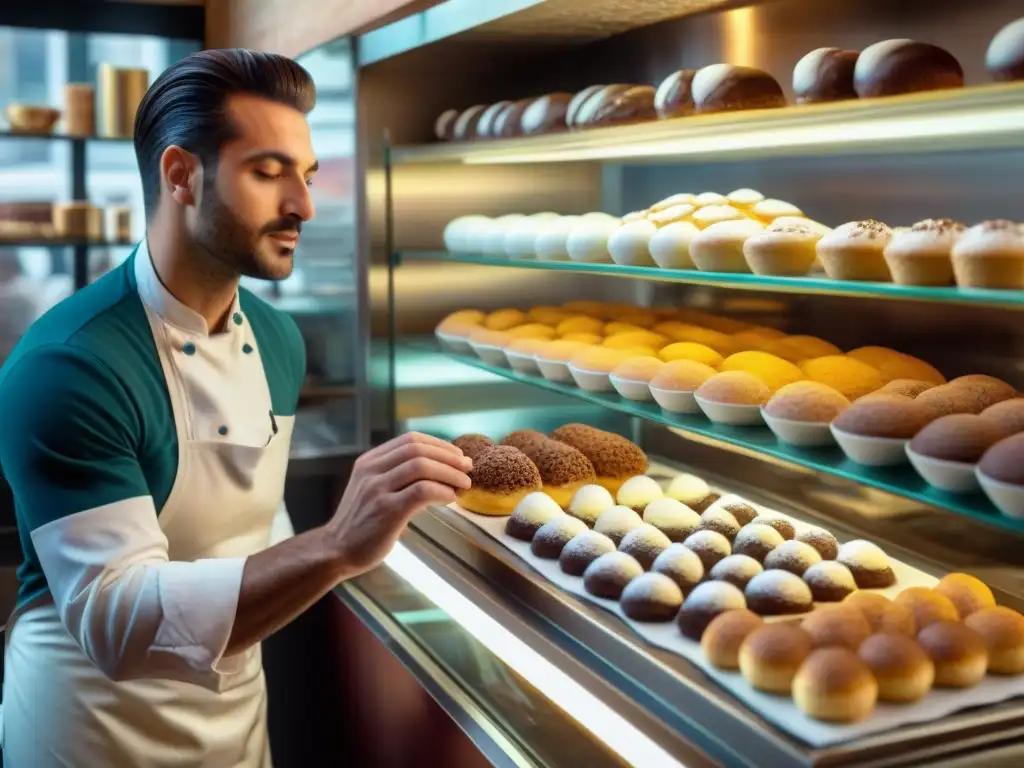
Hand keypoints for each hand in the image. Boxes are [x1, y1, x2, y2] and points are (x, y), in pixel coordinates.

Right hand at [326, 432, 471, 573]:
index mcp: (369, 462)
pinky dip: (442, 491)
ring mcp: (377, 489)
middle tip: (467, 468)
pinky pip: (422, 491)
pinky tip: (450, 499)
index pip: (410, 440)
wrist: (335, 551)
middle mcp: (371, 470)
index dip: (439, 445)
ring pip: (422, 466)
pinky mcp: (387, 510)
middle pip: (418, 449)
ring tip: (464, 484)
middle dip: (449, 457)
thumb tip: (440, 471)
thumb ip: (396, 477)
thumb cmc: (360, 523)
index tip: (457, 456)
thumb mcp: (372, 489)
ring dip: (450, 473)